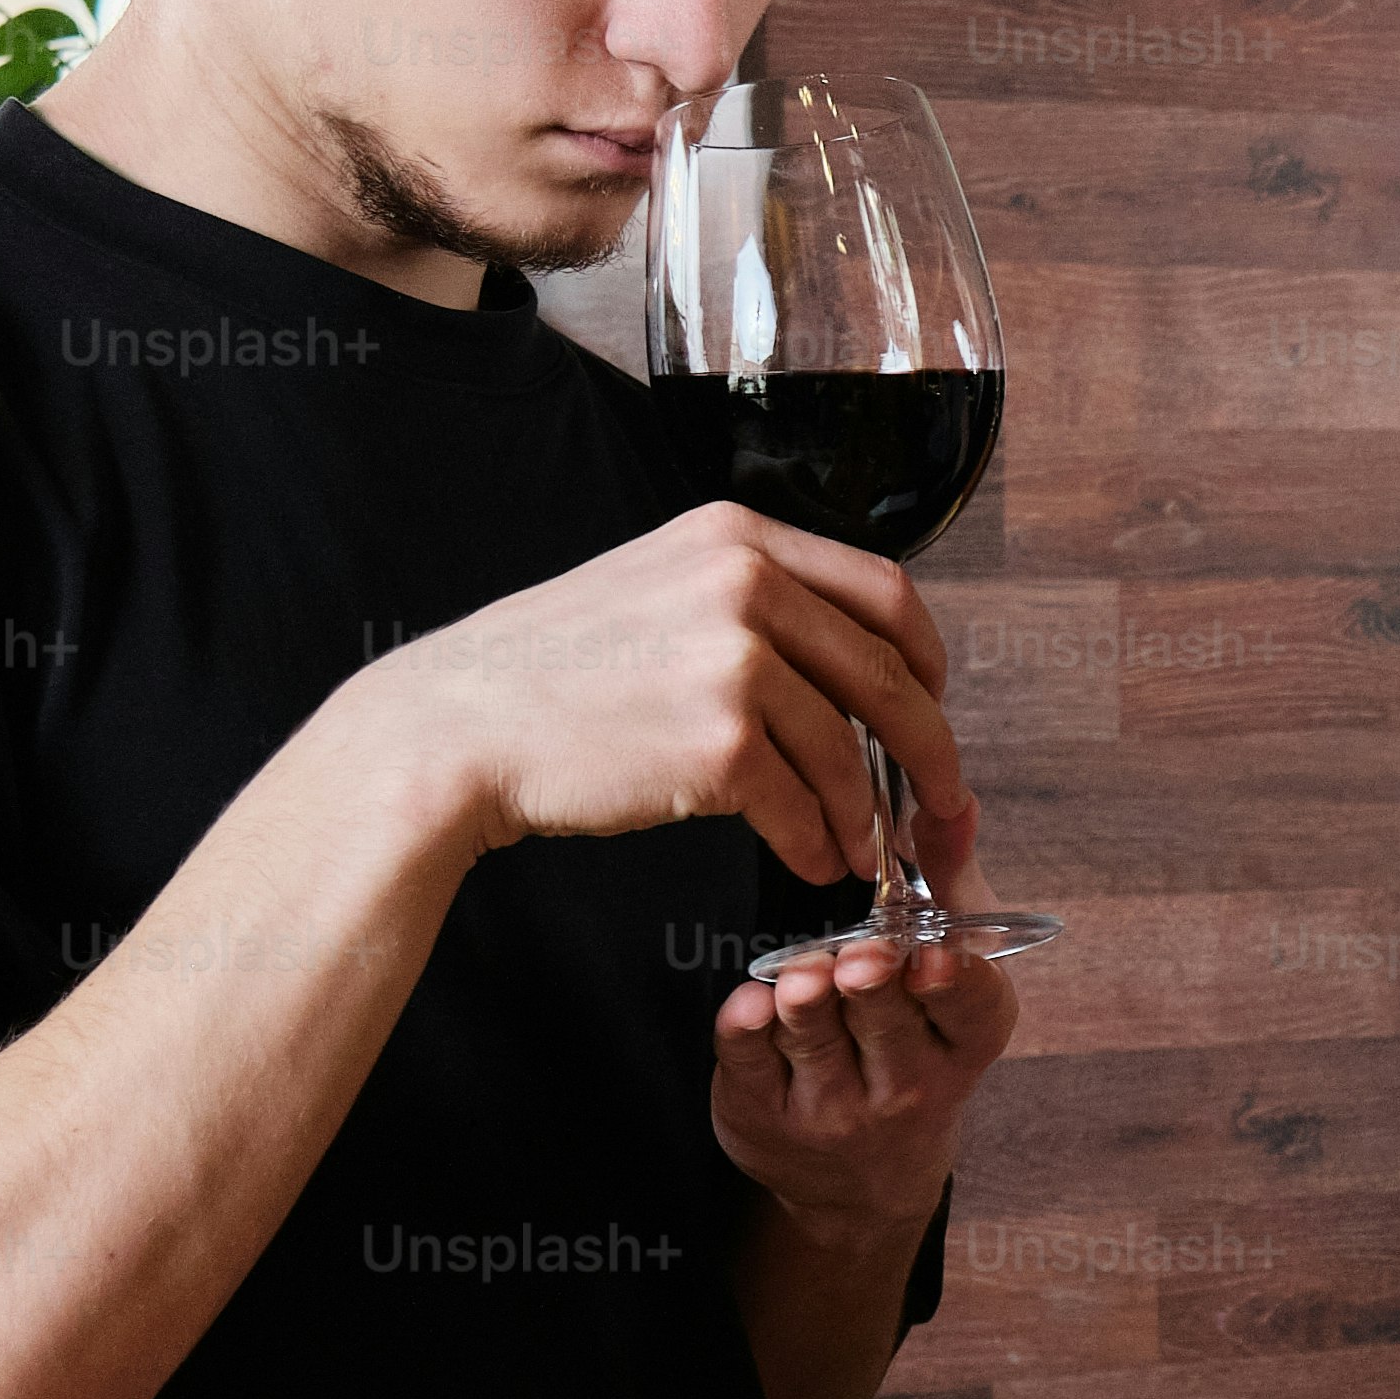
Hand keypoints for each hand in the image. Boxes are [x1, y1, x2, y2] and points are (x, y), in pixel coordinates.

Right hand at [344, 500, 972, 891]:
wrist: (455, 725)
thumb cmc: (553, 672)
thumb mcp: (658, 588)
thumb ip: (749, 601)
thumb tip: (847, 662)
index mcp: (739, 537)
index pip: (886, 592)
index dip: (928, 660)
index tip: (934, 706)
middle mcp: (745, 583)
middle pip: (890, 675)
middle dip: (931, 751)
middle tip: (943, 803)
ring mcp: (732, 661)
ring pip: (847, 752)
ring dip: (865, 815)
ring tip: (860, 851)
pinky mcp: (716, 743)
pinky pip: (803, 805)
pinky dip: (819, 843)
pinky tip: (813, 861)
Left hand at [712, 911, 1017, 1231]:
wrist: (864, 1177)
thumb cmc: (911, 1047)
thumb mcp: (945, 976)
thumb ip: (947, 884)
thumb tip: (953, 802)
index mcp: (964, 1044)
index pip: (972, 1011)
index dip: (954, 984)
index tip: (932, 958)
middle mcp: (907, 1086)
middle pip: (885, 1022)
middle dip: (870, 987)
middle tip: (859, 961)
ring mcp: (833, 1109)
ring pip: (812, 1036)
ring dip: (805, 999)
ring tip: (804, 974)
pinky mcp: (766, 1114)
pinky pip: (748, 1058)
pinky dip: (746, 1023)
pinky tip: (751, 1002)